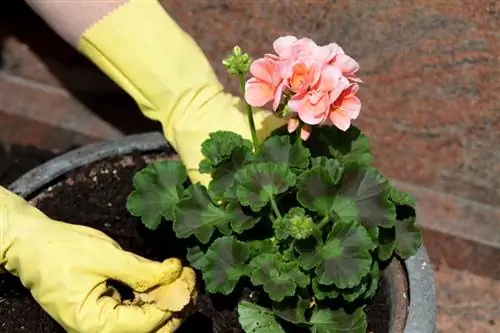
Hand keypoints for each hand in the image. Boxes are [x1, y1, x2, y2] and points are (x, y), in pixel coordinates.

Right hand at [1, 187, 195, 332]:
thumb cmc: (62, 250)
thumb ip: (142, 270)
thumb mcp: (106, 256)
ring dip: (167, 301)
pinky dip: (153, 297)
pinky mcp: (107, 310)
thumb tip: (176, 272)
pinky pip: (136, 310)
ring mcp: (104, 322)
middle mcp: (101, 330)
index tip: (189, 275)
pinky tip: (166, 280)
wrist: (33, 245)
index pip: (147, 323)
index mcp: (96, 325)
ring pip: (147, 321)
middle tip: (191, 278)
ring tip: (184, 277)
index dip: (173, 300)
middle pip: (151, 329)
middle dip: (175, 305)